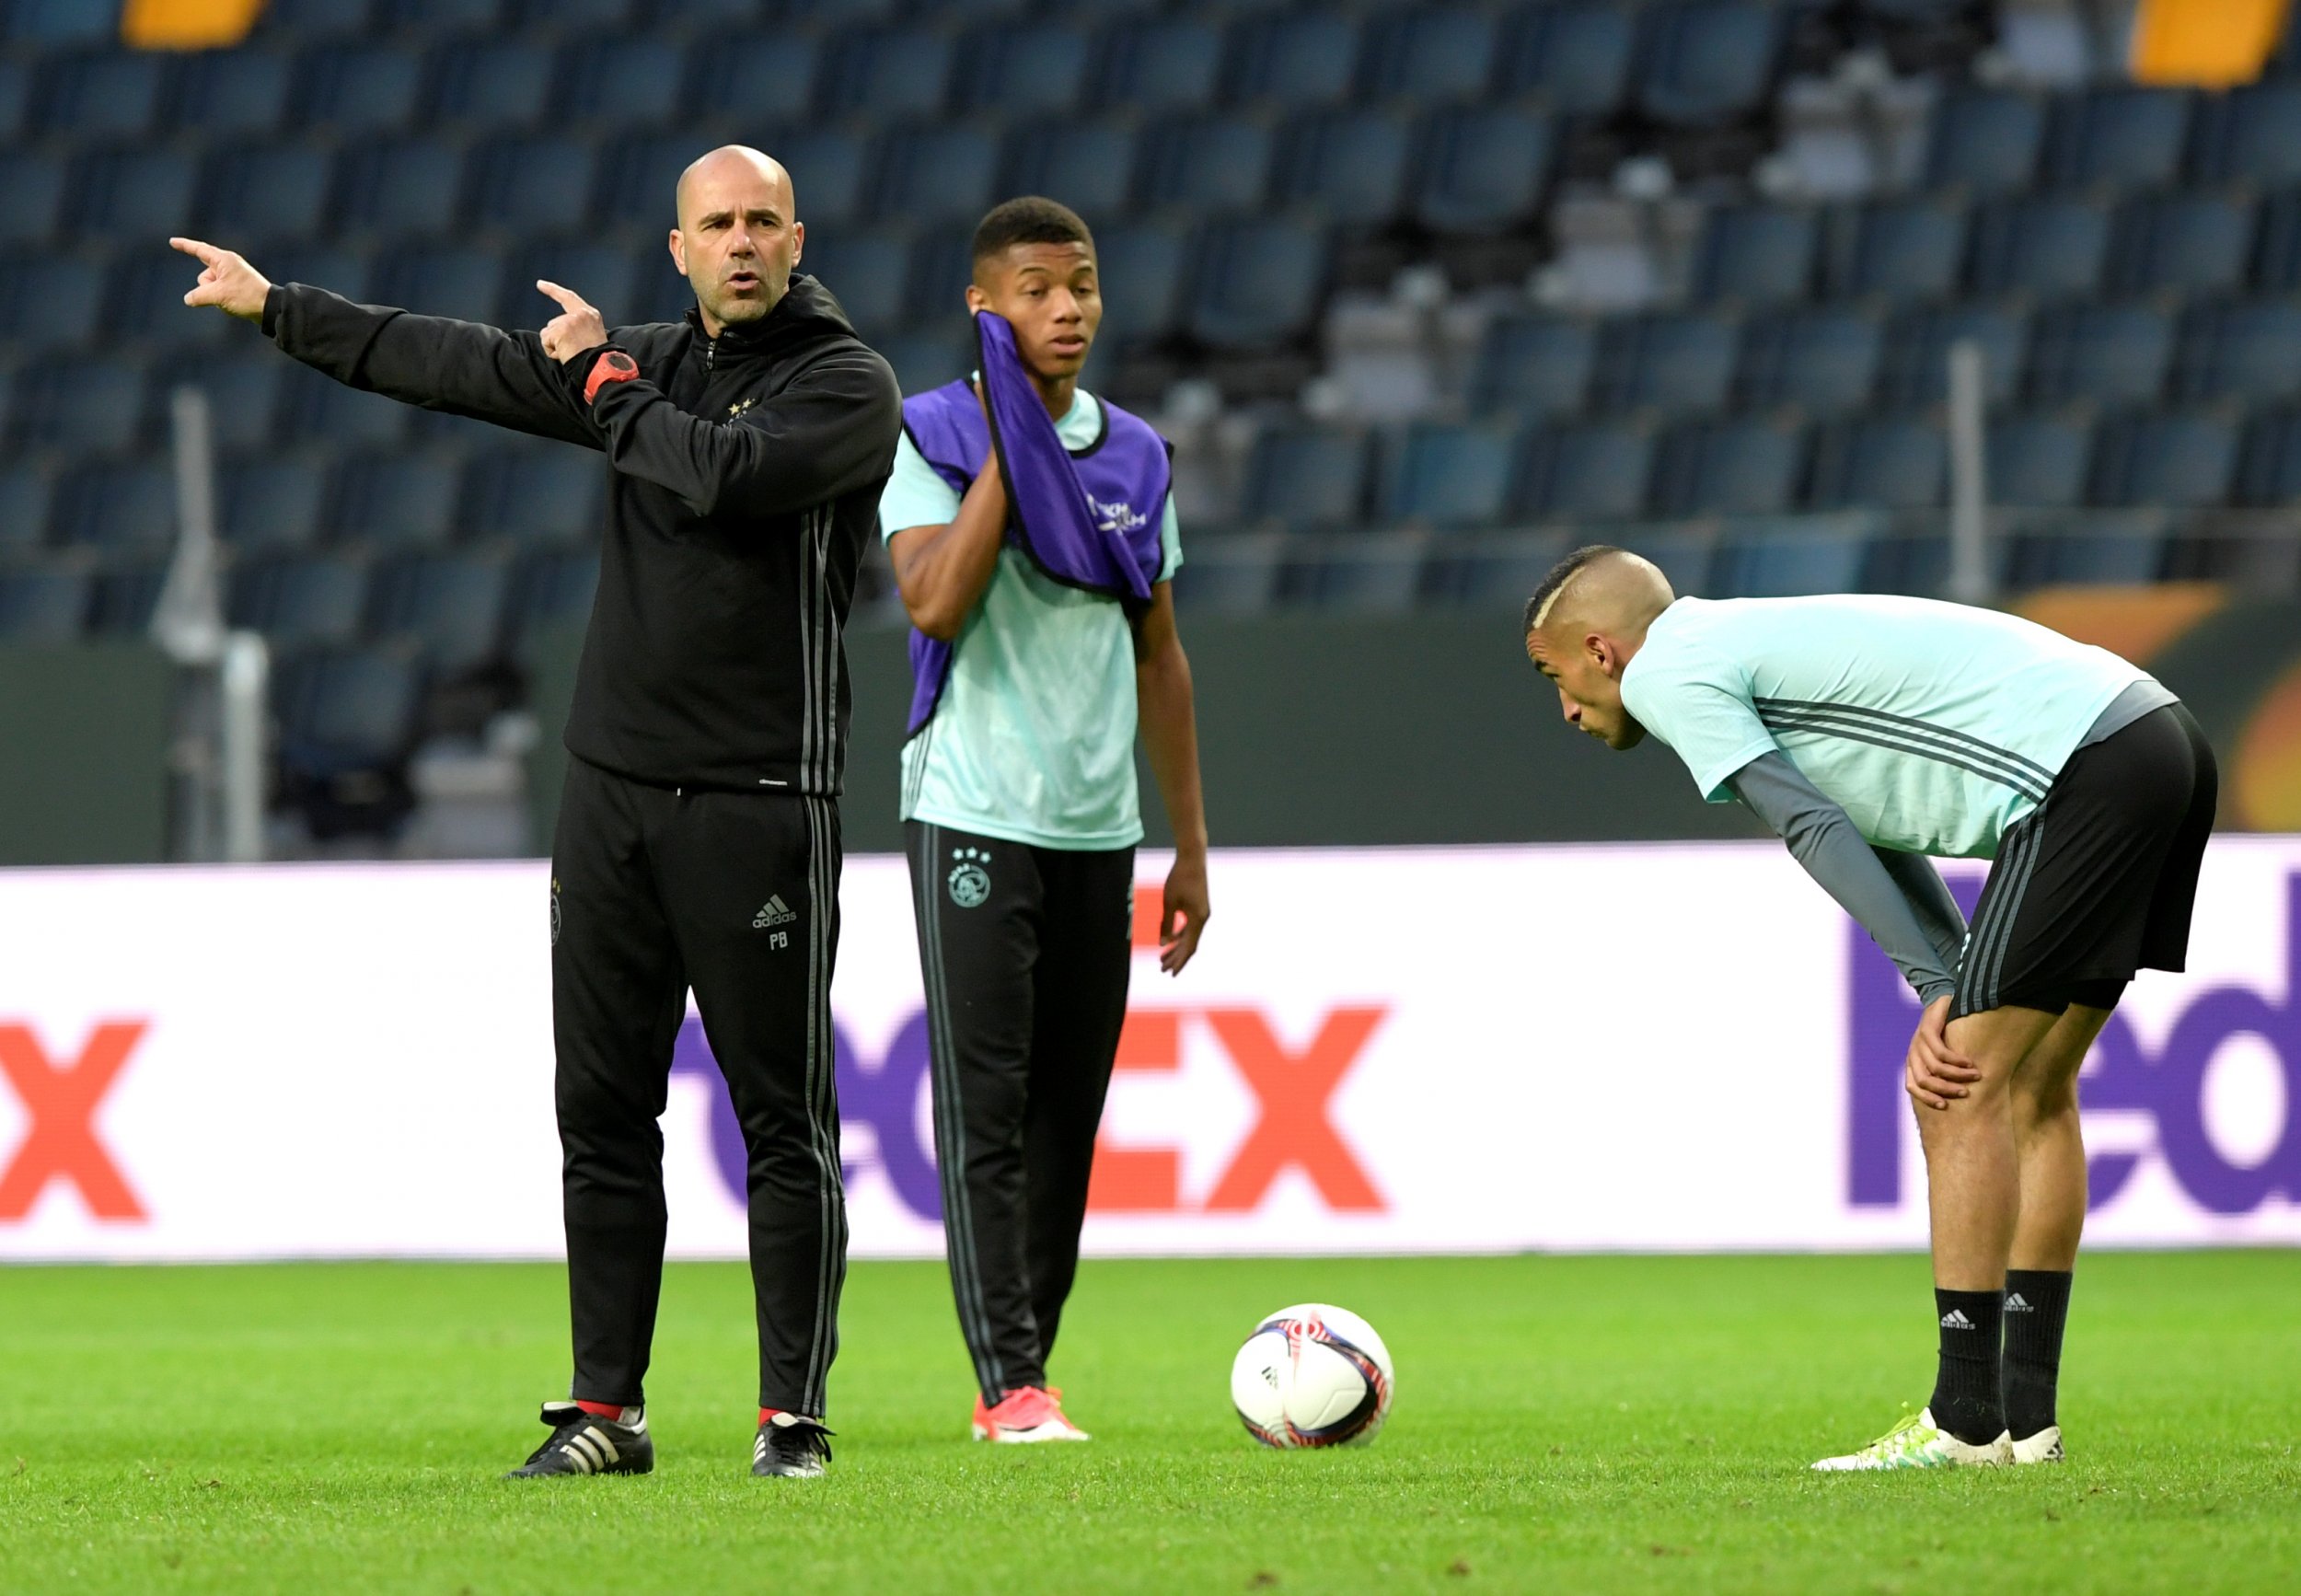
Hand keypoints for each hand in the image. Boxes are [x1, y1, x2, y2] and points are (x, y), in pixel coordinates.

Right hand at [171, 236, 270, 320]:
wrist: (269, 308)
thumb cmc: (246, 297)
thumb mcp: (218, 296)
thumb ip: (198, 296)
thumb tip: (189, 299)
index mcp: (224, 260)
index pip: (199, 249)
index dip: (184, 246)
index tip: (172, 242)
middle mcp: (228, 265)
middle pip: (204, 276)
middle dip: (207, 289)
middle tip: (226, 295)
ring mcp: (232, 276)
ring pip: (210, 287)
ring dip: (215, 296)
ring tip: (232, 300)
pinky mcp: (235, 287)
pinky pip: (219, 293)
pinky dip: (221, 300)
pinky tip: (235, 305)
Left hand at [536, 280, 607, 364]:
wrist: (600, 366)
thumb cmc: (597, 357)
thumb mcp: (594, 334)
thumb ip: (579, 326)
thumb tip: (559, 331)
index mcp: (590, 314)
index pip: (568, 297)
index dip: (553, 290)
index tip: (540, 284)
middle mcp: (580, 314)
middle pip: (555, 322)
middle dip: (558, 337)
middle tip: (575, 350)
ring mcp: (569, 321)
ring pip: (548, 332)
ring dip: (555, 345)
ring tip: (571, 353)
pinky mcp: (559, 331)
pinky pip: (545, 341)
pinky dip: (551, 351)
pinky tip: (564, 355)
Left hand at [1156, 851, 1208, 975]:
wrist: (1192, 858)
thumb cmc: (1179, 878)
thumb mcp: (1169, 902)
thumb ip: (1166, 923)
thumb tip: (1163, 944)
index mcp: (1197, 919)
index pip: (1188, 947)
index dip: (1179, 961)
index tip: (1170, 973)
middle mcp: (1202, 918)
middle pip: (1189, 944)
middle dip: (1176, 958)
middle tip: (1162, 969)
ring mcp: (1201, 913)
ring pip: (1189, 936)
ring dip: (1176, 947)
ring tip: (1162, 957)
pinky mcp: (1198, 907)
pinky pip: (1189, 926)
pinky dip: (1179, 934)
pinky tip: (1169, 939)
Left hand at [1905, 995, 1981, 1110]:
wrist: (1942, 1001)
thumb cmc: (1946, 1033)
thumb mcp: (1942, 1054)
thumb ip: (1945, 1072)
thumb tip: (1961, 1095)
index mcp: (1913, 1062)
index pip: (1913, 1086)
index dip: (1927, 1098)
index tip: (1945, 1106)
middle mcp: (1913, 1053)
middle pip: (1924, 1080)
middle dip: (1945, 1089)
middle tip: (1966, 1093)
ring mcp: (1918, 1041)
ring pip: (1935, 1067)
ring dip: (1957, 1075)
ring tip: (1975, 1076)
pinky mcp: (1926, 1029)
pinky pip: (1941, 1051)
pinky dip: (1956, 1060)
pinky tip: (1969, 1062)